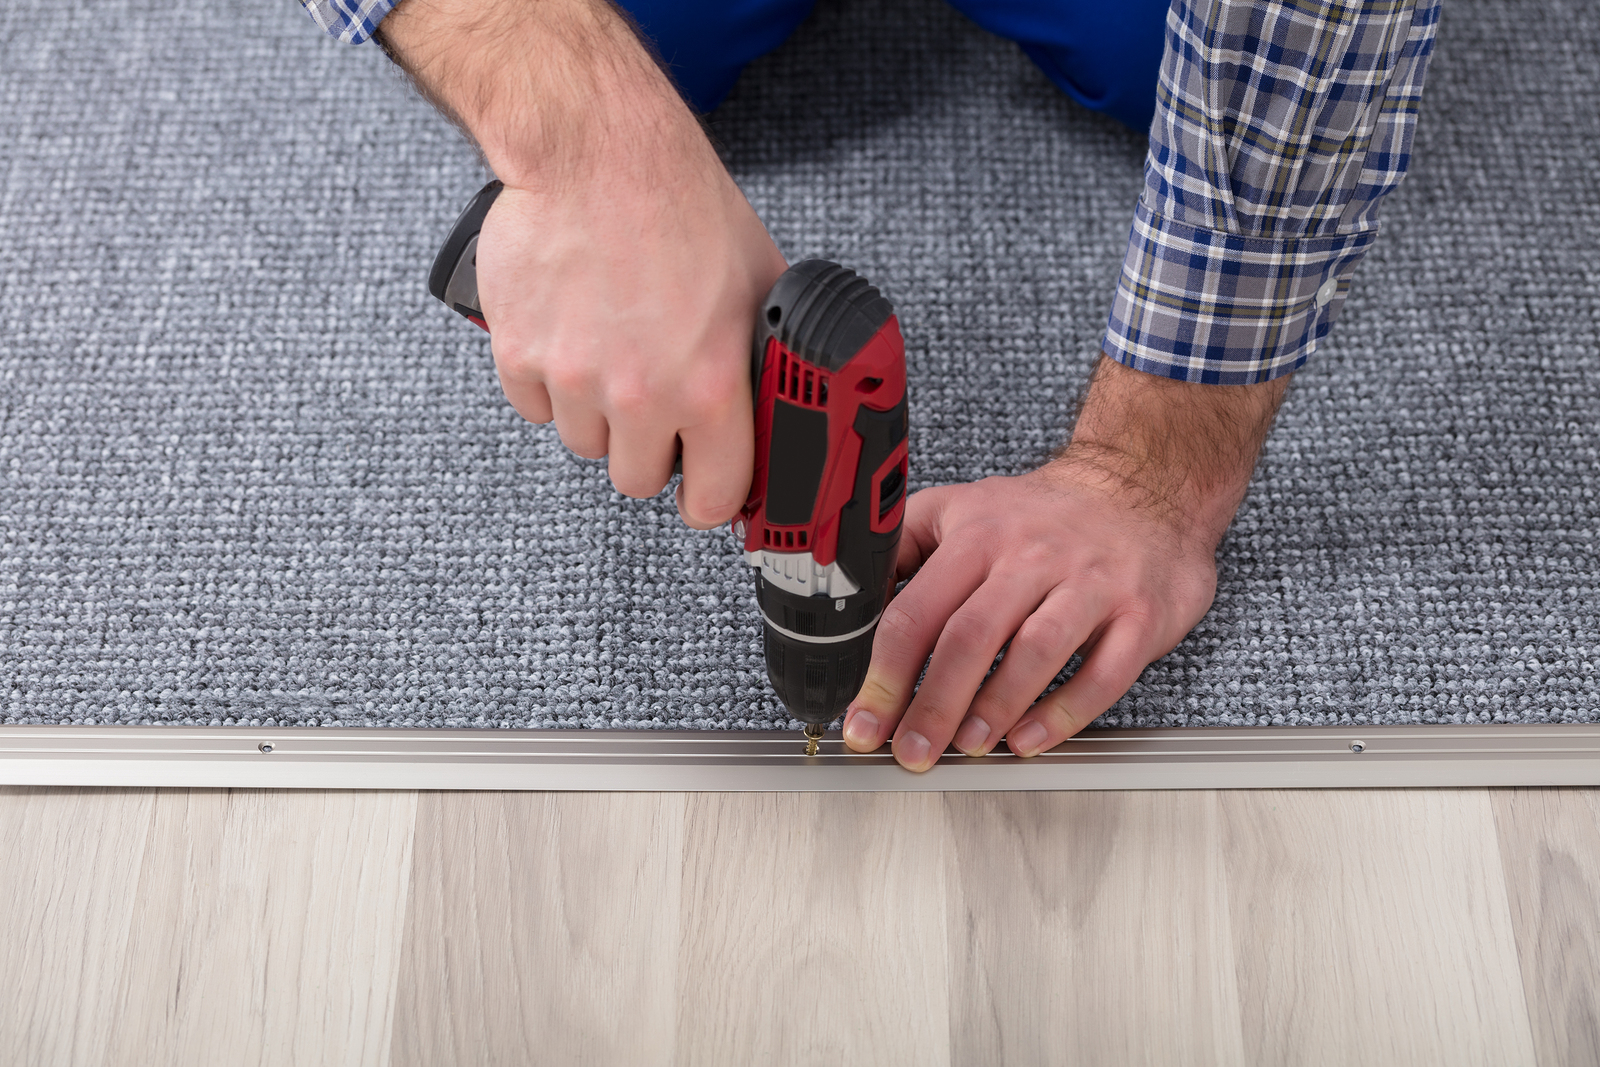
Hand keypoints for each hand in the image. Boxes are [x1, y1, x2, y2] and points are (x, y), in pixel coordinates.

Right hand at [378, 0, 786, 527]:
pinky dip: (548, 383)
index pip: (711, 499)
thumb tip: (780, 405)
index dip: (708, 496)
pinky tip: (571, 334)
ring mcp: (574, 380)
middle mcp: (641, 395)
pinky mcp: (520, 356)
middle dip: (648, 448)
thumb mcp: (759, 285)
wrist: (597, 151)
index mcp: (710, 386)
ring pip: (584, 444)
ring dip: (598, 414)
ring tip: (612, 350)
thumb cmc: (681, 207)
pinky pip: (534, 407)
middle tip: (654, 400)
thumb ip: (764, 361)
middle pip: (637, 480)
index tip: (703, 489)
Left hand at [843, 356, 1289, 769]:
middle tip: (911, 749)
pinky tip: (1030, 740)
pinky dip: (1064, 713)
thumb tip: (851, 609)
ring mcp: (1090, 584)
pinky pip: (1103, 672)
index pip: (917, 609)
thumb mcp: (961, 509)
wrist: (1141, 488)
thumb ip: (905, 552)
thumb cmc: (1042, 516)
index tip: (866, 720)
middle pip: (971, 636)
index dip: (884, 673)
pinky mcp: (1139, 614)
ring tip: (966, 745)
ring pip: (1036, 651)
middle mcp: (1032, 556)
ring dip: (994, 708)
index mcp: (978, 534)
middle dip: (932, 704)